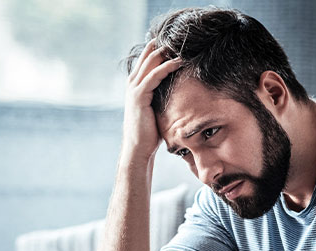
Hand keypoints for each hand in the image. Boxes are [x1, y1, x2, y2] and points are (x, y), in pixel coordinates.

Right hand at [122, 40, 181, 161]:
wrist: (138, 148)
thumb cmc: (150, 132)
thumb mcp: (157, 109)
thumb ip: (162, 97)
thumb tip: (180, 92)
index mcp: (136, 85)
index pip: (147, 60)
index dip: (160, 49)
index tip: (177, 43)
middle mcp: (132, 83)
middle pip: (148, 56)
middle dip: (163, 45)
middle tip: (181, 38)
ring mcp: (134, 89)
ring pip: (151, 62)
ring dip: (166, 52)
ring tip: (182, 44)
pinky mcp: (139, 96)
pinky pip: (154, 75)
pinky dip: (167, 67)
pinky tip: (179, 62)